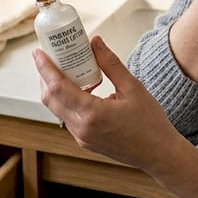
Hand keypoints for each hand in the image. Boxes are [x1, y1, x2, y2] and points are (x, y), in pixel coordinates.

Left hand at [33, 36, 180, 171]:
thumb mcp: (133, 87)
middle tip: (50, 56)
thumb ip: (110, 64)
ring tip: (63, 69)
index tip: (38, 53)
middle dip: (45, 76)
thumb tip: (94, 42)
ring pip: (57, 109)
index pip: (58, 88)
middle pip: (50, 99)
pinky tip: (77, 87)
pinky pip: (67, 118)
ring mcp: (82, 137)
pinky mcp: (85, 141)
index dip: (45, 68)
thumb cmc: (150, 123)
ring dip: (55, 89)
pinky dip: (66, 101)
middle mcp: (82, 128)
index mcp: (93, 114)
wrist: (159, 154)